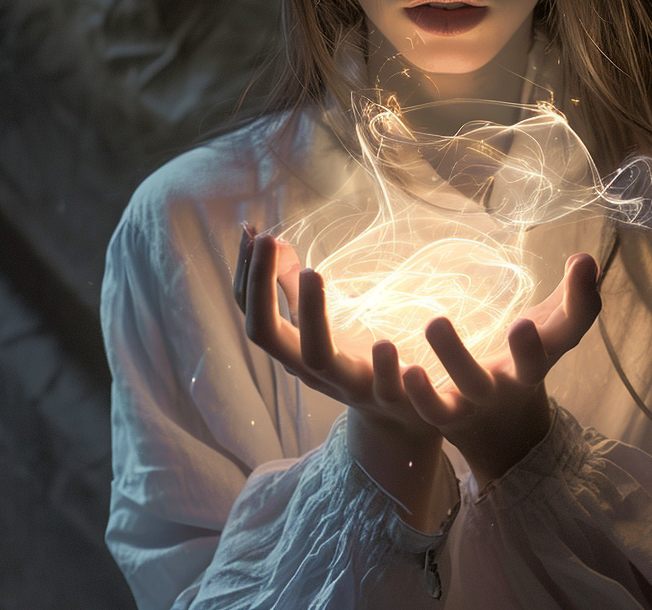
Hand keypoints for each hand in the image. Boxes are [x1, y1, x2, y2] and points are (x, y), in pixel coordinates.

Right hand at [234, 227, 446, 529]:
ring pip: (318, 358)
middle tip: (268, 239)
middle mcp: (312, 369)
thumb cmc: (356, 363)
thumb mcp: (322, 324)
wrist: (404, 420)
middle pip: (269, 335)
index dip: (246, 275)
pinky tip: (385, 340)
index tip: (250, 231)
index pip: (253, 313)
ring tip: (314, 272)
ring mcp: (349, 386)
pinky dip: (386, 367)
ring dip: (311, 314)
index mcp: (294, 350)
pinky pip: (385, 388)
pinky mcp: (392, 398)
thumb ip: (295, 288)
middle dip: (262, 287)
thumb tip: (271, 240)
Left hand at [402, 252, 601, 487]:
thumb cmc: (526, 363)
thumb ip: (571, 296)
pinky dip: (421, 394)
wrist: (506, 437)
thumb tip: (585, 257)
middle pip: (532, 368)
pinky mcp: (451, 416)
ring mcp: (485, 399)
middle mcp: (520, 378)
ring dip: (455, 357)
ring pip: (474, 384)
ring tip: (435, 322)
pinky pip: (435, 410)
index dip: (582, 298)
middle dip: (530, 350)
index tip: (582, 262)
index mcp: (548, 351)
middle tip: (524, 324)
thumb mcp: (551, 331)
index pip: (573, 325)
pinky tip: (406, 369)